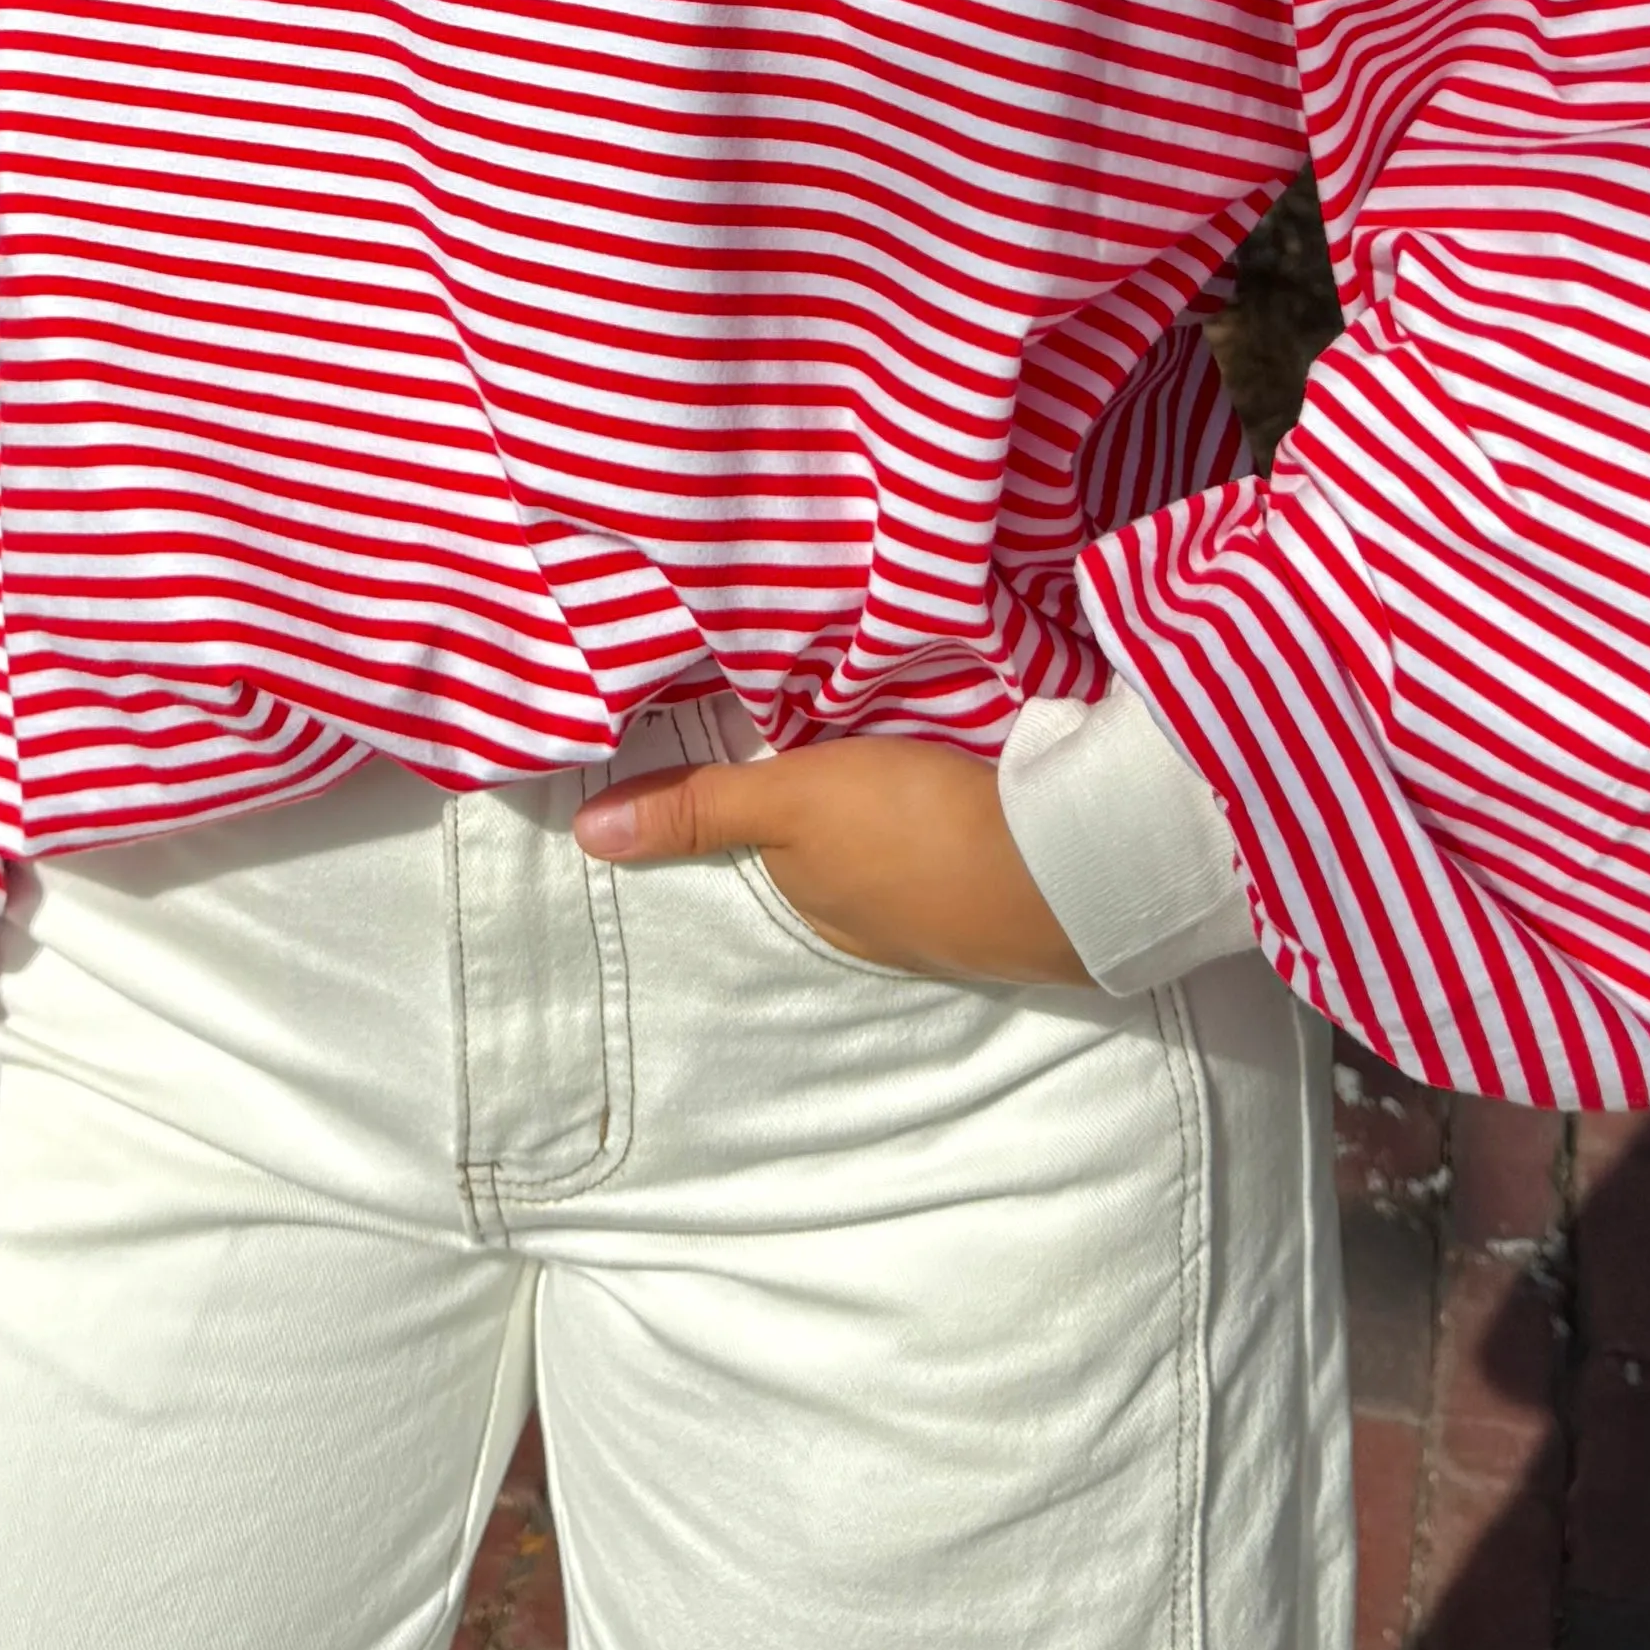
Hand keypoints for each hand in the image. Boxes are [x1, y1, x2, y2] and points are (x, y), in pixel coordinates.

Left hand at [571, 730, 1085, 985]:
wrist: (1064, 866)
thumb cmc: (912, 829)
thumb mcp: (792, 801)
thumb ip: (697, 808)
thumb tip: (585, 838)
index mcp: (814, 906)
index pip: (769, 847)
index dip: (768, 795)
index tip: (778, 740)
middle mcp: (871, 926)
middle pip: (833, 850)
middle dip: (832, 804)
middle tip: (839, 724)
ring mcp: (944, 916)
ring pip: (896, 847)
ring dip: (894, 804)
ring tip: (898, 736)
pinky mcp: (1005, 887)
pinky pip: (954, 841)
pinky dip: (947, 809)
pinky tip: (960, 772)